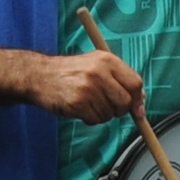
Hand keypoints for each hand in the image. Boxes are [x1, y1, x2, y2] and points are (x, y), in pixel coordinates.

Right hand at [30, 50, 144, 121]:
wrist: (39, 75)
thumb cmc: (70, 72)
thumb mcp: (95, 64)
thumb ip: (118, 78)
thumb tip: (140, 99)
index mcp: (107, 60)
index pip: (135, 83)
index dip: (138, 99)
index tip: (137, 110)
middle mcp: (99, 72)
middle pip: (125, 102)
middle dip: (119, 110)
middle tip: (106, 106)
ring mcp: (88, 88)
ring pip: (109, 114)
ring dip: (101, 114)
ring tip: (87, 103)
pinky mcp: (77, 103)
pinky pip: (95, 120)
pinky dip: (90, 119)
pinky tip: (80, 108)